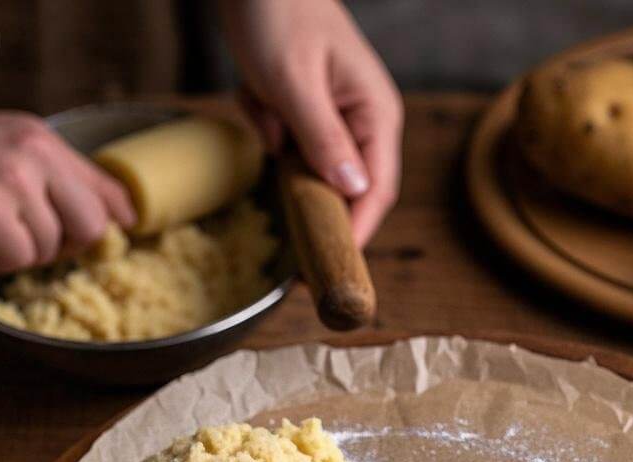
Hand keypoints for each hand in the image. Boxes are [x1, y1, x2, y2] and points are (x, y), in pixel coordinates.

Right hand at [0, 109, 134, 272]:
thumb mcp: (8, 145)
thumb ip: (56, 174)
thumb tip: (118, 216)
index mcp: (44, 139)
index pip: (109, 189)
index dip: (116, 221)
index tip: (112, 236)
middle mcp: (35, 155)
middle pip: (92, 226)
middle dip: (68, 245)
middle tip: (35, 240)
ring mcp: (12, 181)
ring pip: (50, 248)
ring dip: (20, 252)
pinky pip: (19, 258)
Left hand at [222, 0, 402, 247]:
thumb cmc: (277, 12)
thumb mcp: (295, 80)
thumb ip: (323, 138)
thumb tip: (353, 191)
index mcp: (376, 115)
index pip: (376, 191)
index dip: (354, 230)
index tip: (327, 264)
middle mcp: (364, 123)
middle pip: (341, 186)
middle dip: (299, 175)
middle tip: (273, 144)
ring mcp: (335, 120)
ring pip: (303, 166)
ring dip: (273, 138)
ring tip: (261, 95)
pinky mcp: (307, 115)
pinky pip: (283, 144)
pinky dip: (263, 120)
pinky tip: (256, 89)